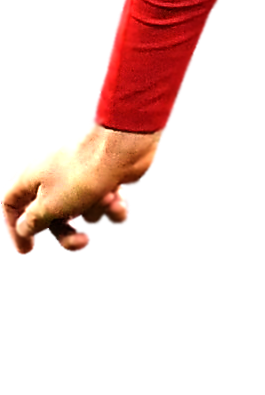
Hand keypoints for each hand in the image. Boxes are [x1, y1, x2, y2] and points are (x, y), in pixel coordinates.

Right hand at [3, 123, 164, 255]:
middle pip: (51, 219)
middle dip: (69, 234)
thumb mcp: (49, 205)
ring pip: (83, 215)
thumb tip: (25, 228)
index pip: (11, 205)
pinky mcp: (106, 179)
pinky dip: (115, 208)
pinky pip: (107, 208)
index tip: (28, 249)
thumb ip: (34, 221)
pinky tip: (119, 196)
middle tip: (84, 241)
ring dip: (96, 213)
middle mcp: (53, 176)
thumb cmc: (84, 169)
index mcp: (30, 177)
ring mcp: (80, 177)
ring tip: (105, 198)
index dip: (16, 229)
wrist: (124, 144)